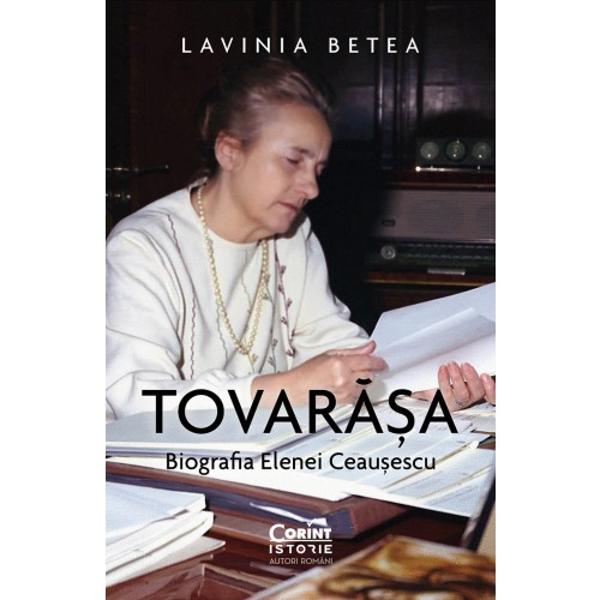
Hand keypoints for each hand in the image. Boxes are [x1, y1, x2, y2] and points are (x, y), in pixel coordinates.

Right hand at [253, 341, 387, 403]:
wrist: (295, 389)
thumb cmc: (307, 372)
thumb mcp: (329, 354)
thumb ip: (353, 351)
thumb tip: (370, 347)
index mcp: (340, 364)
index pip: (368, 362)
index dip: (378, 362)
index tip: (382, 363)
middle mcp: (343, 380)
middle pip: (370, 375)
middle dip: (368, 370)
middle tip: (361, 367)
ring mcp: (344, 393)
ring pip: (365, 386)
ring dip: (362, 381)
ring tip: (348, 377)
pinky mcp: (343, 403)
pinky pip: (359, 396)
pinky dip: (356, 390)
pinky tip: (345, 386)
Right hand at [413, 362, 494, 410]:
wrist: (454, 381)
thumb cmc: (437, 385)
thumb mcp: (424, 387)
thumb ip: (415, 389)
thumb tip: (403, 386)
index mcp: (446, 402)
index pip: (446, 397)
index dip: (444, 383)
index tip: (441, 368)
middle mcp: (462, 402)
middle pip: (463, 396)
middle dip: (457, 379)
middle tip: (452, 364)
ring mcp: (474, 397)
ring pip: (476, 392)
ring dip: (471, 377)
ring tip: (464, 365)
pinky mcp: (485, 391)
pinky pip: (492, 396)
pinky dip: (490, 388)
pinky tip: (485, 376)